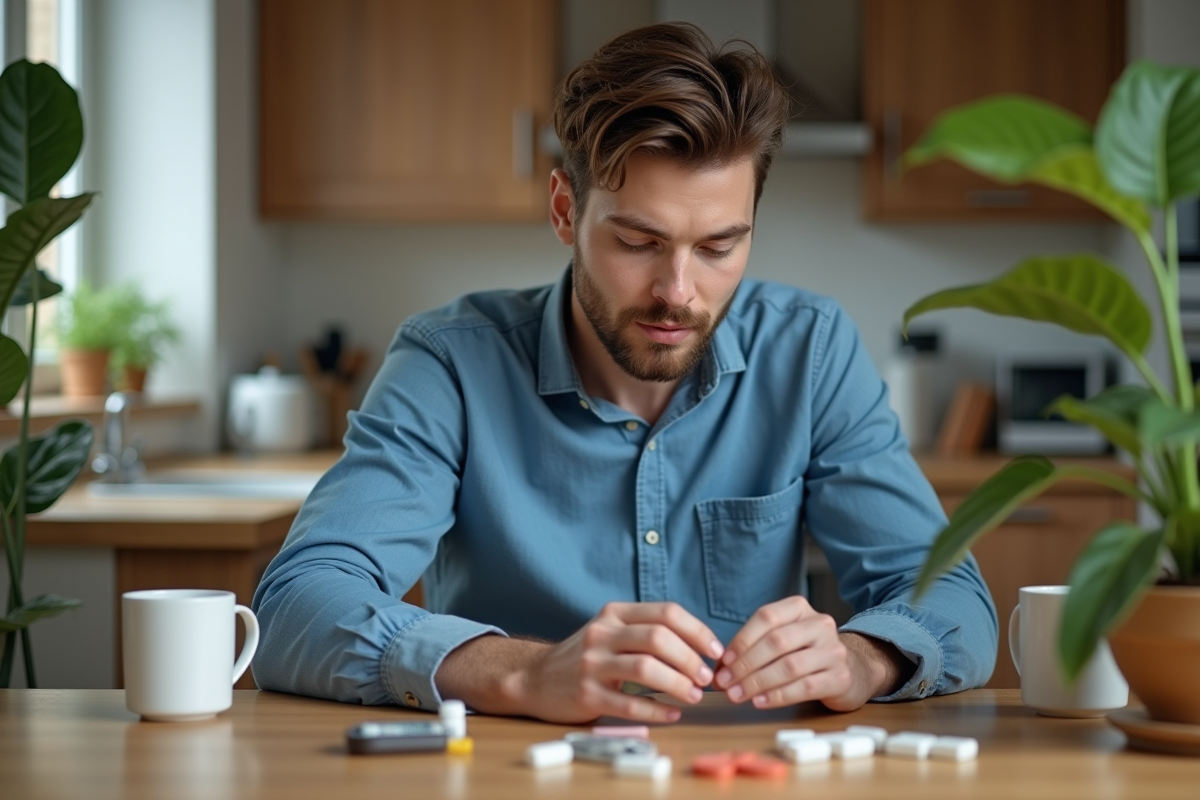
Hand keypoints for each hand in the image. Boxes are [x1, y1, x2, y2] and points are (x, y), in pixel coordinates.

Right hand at [436, 602, 723, 723]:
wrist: (534, 678)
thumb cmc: (585, 656)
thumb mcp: (610, 631)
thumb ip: (645, 631)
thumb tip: (699, 646)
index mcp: (614, 613)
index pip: (666, 612)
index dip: (697, 631)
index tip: (715, 650)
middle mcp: (602, 633)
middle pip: (658, 639)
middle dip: (690, 659)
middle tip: (706, 677)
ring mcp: (592, 664)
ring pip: (646, 669)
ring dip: (678, 684)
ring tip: (693, 695)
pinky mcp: (586, 695)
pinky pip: (630, 704)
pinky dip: (657, 710)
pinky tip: (672, 713)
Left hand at [713, 596, 910, 711]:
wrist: (852, 669)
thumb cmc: (805, 653)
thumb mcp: (782, 640)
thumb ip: (753, 648)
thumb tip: (719, 670)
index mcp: (799, 608)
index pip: (766, 617)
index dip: (742, 640)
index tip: (723, 661)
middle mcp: (820, 625)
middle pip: (776, 642)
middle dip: (745, 664)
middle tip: (725, 683)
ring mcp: (833, 651)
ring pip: (789, 666)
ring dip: (758, 682)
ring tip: (737, 695)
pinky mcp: (840, 678)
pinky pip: (805, 687)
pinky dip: (778, 696)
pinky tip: (760, 702)